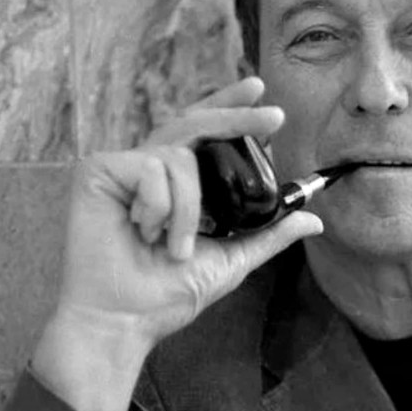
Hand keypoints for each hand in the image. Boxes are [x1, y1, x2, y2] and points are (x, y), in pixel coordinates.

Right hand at [32, 79, 321, 410]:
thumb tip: (314, 219)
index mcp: (176, 184)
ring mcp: (122, 167)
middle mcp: (149, 168)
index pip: (204, 134)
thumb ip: (269, 234)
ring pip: (179, 156)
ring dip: (189, 209)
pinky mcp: (97, 170)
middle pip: (195, 122)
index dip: (230, 107)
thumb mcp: (233, 259)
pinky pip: (151, 168)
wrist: (124, 320)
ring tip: (174, 247)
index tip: (261, 90)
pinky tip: (142, 233)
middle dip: (237, 115)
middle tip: (274, 115)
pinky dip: (160, 207)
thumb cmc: (166, 295)